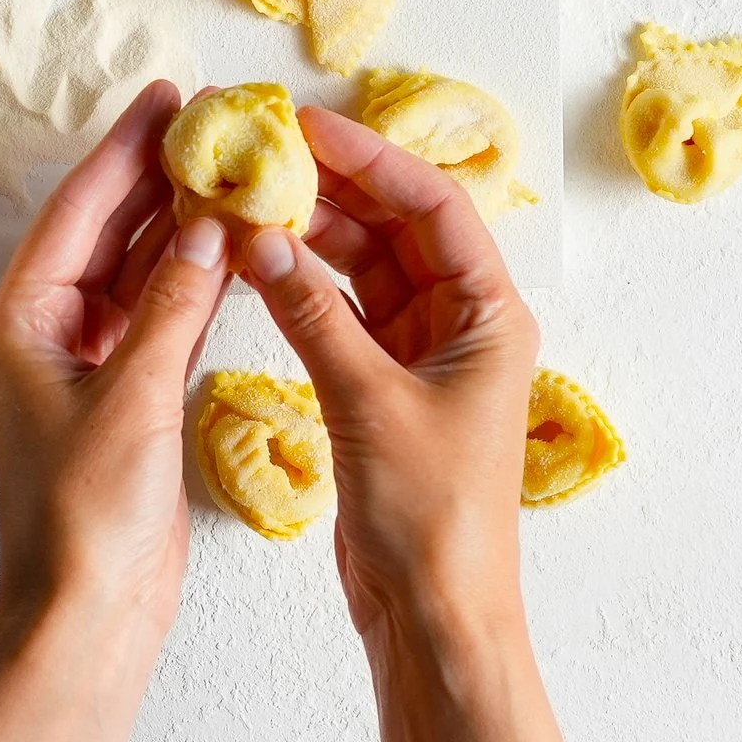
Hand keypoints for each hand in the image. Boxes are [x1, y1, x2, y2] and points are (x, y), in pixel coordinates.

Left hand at [0, 77, 230, 633]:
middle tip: (208, 122)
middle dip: (155, 176)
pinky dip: (194, 282)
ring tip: (229, 169)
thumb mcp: (130, 399)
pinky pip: (160, 315)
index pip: (77, 213)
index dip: (123, 151)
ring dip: (180, 225)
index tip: (163, 99)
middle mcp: (45, 333)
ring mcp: (85, 365)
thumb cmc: (83, 519)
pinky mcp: (124, 397)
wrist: (84, 616)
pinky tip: (230, 248)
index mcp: (20, 323)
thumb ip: (171, 307)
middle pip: (106, 231)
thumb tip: (208, 229)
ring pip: (138, 272)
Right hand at [236, 108, 592, 741]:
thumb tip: (261, 237)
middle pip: (398, 227)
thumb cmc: (430, 515)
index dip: (373, 157)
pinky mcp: (385, 388)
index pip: (434, 205)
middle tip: (266, 152)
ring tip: (250, 198)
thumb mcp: (367, 400)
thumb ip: (310, 312)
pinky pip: (343, 312)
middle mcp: (463, 323)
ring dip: (314, 234)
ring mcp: (424, 354)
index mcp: (490, 314)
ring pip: (366, 267)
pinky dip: (303, 287)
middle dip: (335, 187)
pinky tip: (259, 263)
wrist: (434, 615)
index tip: (309, 126)